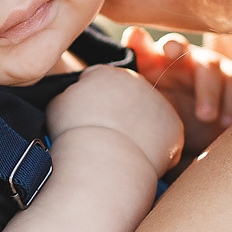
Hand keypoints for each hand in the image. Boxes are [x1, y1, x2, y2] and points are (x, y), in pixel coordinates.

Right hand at [47, 63, 183, 174]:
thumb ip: (70, 93)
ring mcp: (158, 103)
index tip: (87, 121)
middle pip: (127, 96)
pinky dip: (154, 149)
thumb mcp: (58, 104)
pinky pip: (164, 138)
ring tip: (120, 150)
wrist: (103, 159)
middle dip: (119, 113)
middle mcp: (137, 80)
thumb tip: (73, 96)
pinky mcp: (174, 127)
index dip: (92, 103)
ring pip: (147, 116)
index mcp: (106, 72)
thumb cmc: (75, 135)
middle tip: (105, 137)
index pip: (100, 81)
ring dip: (137, 130)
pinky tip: (138, 158)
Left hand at [121, 28, 231, 159]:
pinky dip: (230, 101)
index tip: (133, 37)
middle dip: (173, 47)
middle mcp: (178, 57)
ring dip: (208, 91)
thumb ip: (133, 96)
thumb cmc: (165, 118)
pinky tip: (224, 122)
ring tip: (205, 117)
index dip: (138, 41)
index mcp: (151, 63)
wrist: (195, 135)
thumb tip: (117, 84)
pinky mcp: (229, 75)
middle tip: (170, 54)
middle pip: (176, 45)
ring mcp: (205, 63)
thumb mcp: (147, 111)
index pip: (141, 47)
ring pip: (209, 64)